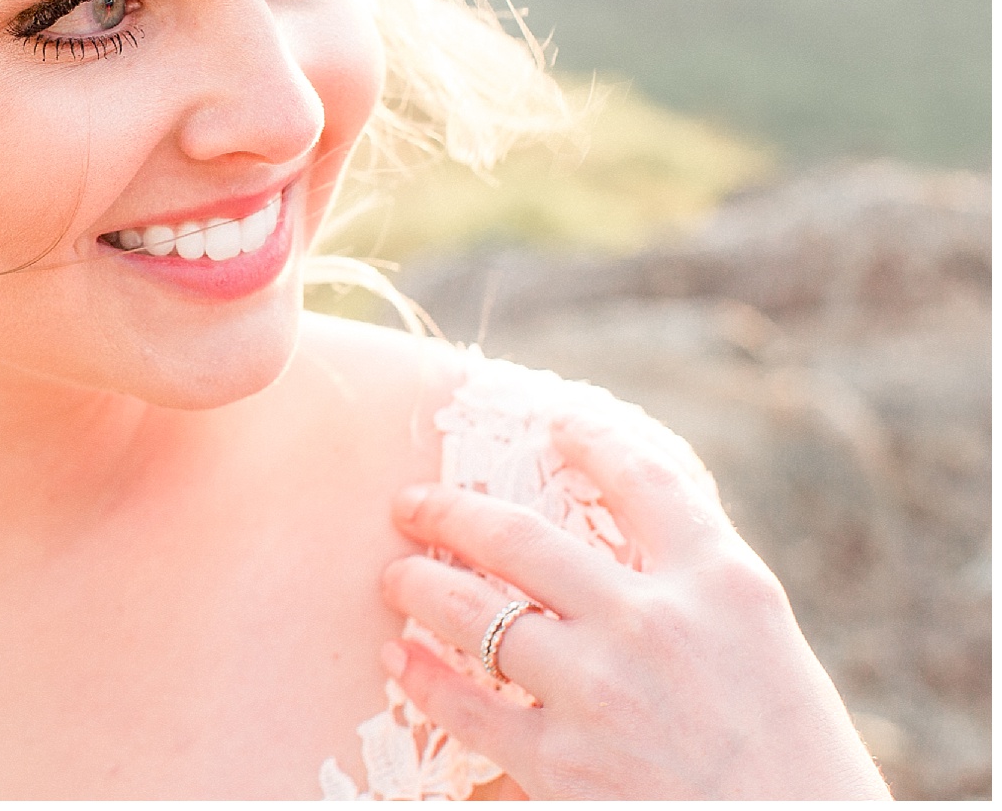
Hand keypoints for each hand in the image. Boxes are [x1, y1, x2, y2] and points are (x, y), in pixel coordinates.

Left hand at [380, 409, 891, 798]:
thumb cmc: (798, 767)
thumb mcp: (766, 648)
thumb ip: (694, 593)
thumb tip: (621, 553)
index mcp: (721, 583)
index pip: (645, 481)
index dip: (591, 443)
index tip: (554, 425)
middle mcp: (654, 622)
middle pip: (520, 538)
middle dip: (449, 513)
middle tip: (410, 504)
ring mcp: (601, 690)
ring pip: (474, 612)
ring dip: (419, 586)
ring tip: (395, 577)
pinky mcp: (564, 764)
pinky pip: (467, 707)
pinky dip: (423, 677)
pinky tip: (400, 659)